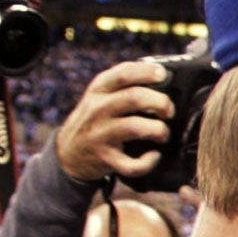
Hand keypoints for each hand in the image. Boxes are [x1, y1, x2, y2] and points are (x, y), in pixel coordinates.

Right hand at [54, 60, 174, 183]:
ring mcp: (100, 134)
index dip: (147, 72)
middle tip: (168, 112)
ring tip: (162, 134)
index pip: (123, 74)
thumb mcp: (101, 97)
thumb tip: (163, 77)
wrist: (69, 153)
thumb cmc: (96, 120)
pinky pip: (133, 164)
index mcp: (99, 90)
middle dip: (160, 102)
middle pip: (135, 98)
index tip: (163, 75)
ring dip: (159, 130)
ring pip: (136, 127)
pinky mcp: (105, 158)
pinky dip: (149, 162)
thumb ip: (123, 87)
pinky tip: (154, 156)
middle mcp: (98, 110)